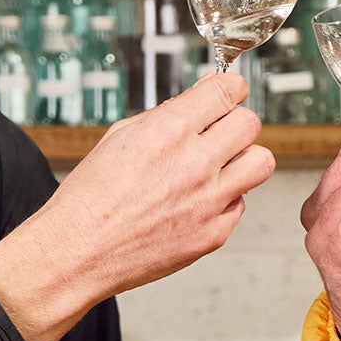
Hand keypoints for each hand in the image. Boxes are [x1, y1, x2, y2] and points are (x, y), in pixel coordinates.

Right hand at [0, 69, 275, 340]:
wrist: (79, 252)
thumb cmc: (91, 199)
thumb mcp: (121, 136)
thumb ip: (168, 115)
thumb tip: (203, 98)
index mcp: (168, 131)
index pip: (228, 90)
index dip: (231, 88)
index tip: (229, 93)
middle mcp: (194, 164)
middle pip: (251, 123)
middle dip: (236, 122)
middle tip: (221, 132)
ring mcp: (208, 201)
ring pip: (261, 162)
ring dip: (244, 159)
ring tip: (220, 167)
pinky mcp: (214, 233)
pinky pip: (241, 204)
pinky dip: (225, 199)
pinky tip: (198, 201)